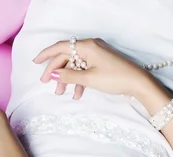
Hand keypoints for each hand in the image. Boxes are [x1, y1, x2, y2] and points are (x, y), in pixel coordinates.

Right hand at [33, 38, 151, 101]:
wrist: (136, 82)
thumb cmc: (114, 78)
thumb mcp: (88, 78)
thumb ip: (69, 76)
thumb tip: (53, 74)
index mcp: (86, 46)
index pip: (61, 47)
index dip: (46, 55)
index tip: (35, 62)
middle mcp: (90, 47)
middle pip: (67, 57)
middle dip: (56, 71)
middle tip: (47, 84)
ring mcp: (96, 55)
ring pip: (75, 65)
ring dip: (67, 79)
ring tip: (61, 92)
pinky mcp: (100, 63)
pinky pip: (84, 69)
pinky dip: (78, 80)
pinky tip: (76, 94)